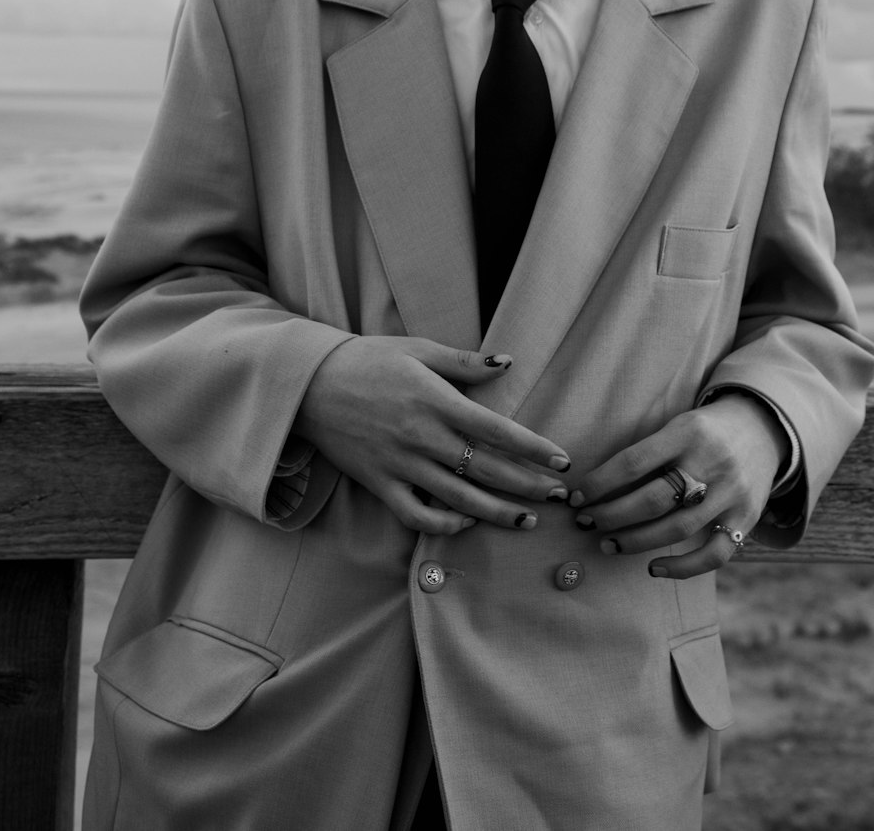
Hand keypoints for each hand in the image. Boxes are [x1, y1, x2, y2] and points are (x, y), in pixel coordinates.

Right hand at [297, 337, 570, 534]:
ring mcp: (401, 465)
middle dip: (529, 486)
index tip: (562, 461)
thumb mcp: (418, 348)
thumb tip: (508, 362)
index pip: (497, 431)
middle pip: (487, 471)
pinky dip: (446, 526)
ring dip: (499, 514)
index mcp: (436, 401)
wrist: (310, 384)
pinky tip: (470, 522)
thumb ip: (465, 361)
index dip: (534, 449)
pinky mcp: (381, 484)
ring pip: (460, 501)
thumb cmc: (369, 360)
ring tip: (528, 519)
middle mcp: (423, 438)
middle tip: (560, 496)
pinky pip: (418, 517)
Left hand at [570, 394, 788, 577]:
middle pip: (653, 499)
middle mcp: (711, 463)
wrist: (764, 428)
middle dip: (612, 515)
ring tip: (607, 543)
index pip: (634, 462)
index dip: (600, 483)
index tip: (577, 498)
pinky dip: (682, 567)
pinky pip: (714, 554)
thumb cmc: (705, 430)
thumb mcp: (678, 425)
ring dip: (636, 541)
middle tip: (586, 522)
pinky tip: (653, 568)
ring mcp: (731, 494)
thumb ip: (648, 452)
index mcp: (687, 432)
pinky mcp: (746, 519)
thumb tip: (596, 487)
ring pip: (677, 528)